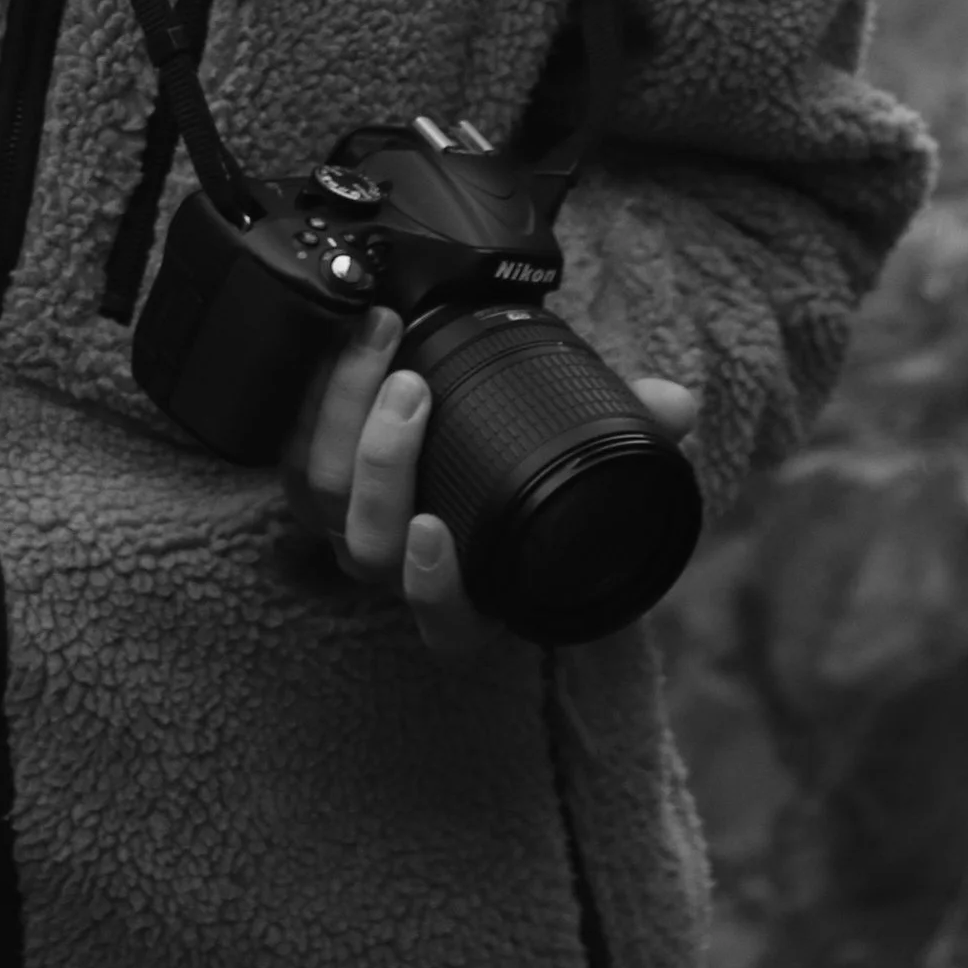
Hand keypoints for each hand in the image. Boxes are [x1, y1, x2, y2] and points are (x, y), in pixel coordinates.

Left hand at [291, 309, 698, 661]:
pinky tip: (343, 343)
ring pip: (319, 497)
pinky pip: (291, 452)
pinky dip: (310, 400)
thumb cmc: (536, 474)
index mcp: (476, 596)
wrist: (481, 445)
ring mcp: (355, 526)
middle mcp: (405, 572)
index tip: (437, 529)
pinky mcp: (319, 476)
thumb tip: (676, 404)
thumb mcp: (591, 459)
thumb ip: (631, 433)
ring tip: (380, 342)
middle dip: (382, 464)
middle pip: (367, 545)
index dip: (434, 589)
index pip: (446, 626)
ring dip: (343, 417)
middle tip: (412, 385)